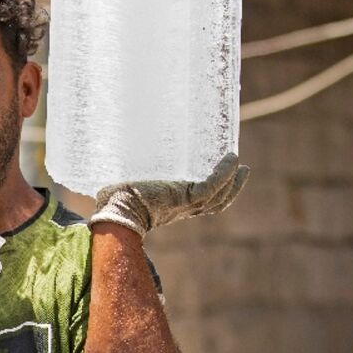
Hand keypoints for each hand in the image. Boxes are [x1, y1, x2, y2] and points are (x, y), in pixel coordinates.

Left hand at [89, 155, 249, 237]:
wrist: (111, 207)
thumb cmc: (114, 195)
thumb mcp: (132, 181)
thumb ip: (135, 170)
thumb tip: (125, 144)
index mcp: (170, 206)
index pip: (199, 201)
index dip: (214, 190)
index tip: (222, 176)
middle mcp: (179, 208)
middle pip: (215, 202)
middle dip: (230, 188)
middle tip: (241, 168)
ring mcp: (182, 204)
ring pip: (217, 196)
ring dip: (232, 181)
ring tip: (238, 161)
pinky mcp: (182, 198)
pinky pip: (211, 187)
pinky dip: (224, 174)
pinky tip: (231, 159)